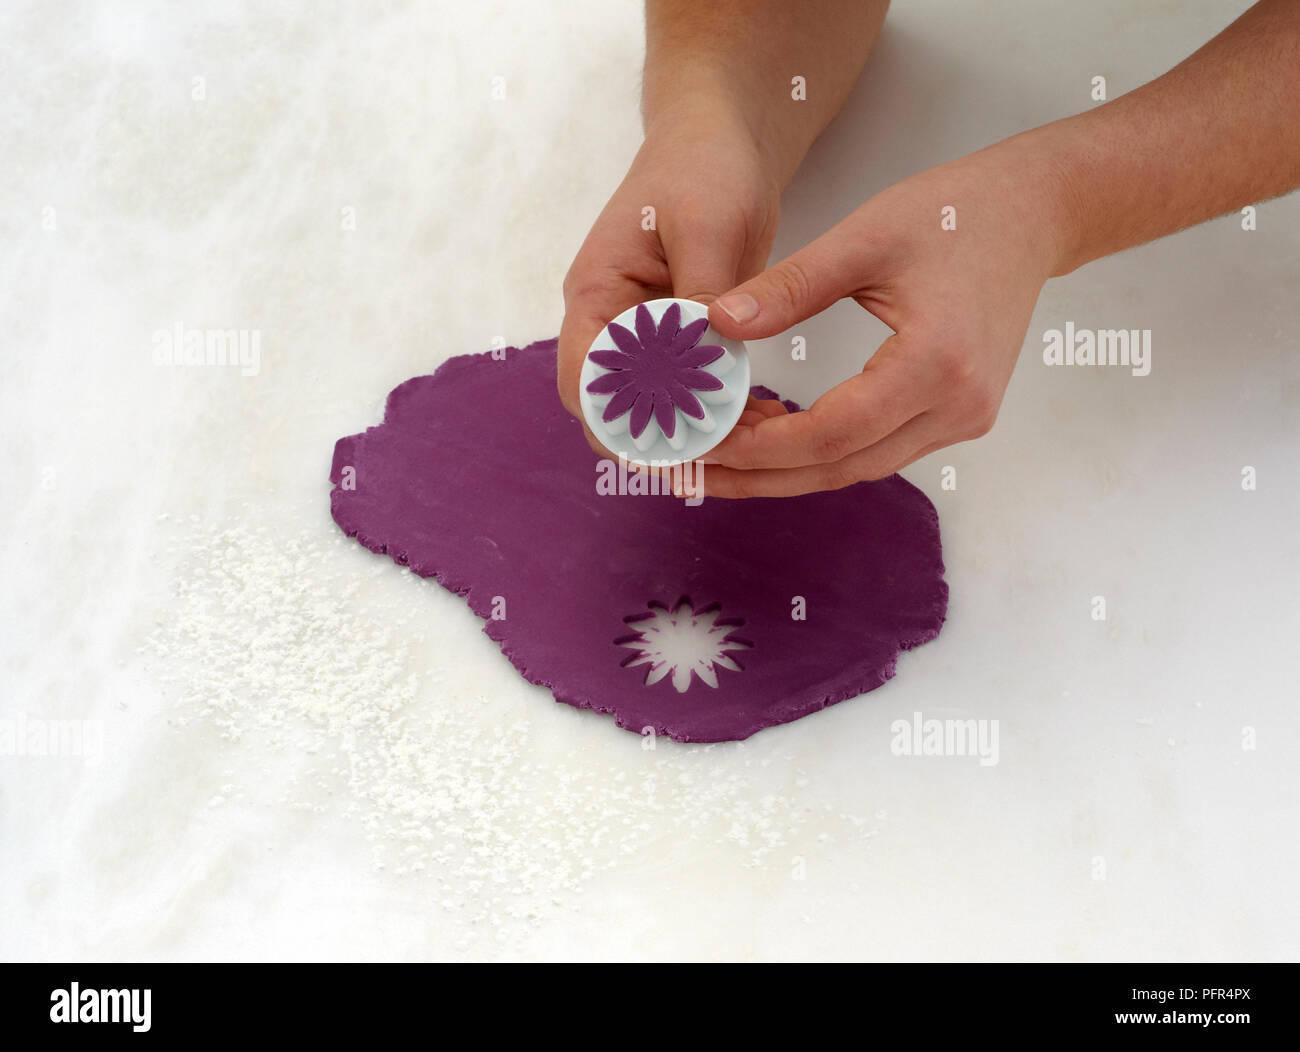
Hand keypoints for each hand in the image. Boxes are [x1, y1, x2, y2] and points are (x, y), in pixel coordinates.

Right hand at [557, 106, 781, 451]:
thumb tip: (703, 358)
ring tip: (759, 442)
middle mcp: (610, 324)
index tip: (672, 446)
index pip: (584, 382)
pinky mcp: (677, 340)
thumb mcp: (708, 225)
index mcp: (596, 295)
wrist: (721, 141)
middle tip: (727, 457)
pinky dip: (720, 409)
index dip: (619, 424)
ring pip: (655, 408)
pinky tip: (766, 417)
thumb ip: (702, 292)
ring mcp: (643, 336)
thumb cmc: (703, 166)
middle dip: (664, 439)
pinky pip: (689, 391)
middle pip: (614, 409)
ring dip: (699, 430)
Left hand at [700, 138, 1071, 496]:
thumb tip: (717, 323)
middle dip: (762, 475)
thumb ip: (789, 286)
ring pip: (858, 468)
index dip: (764, 446)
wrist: (1033, 215)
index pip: (834, 431)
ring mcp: (964, 419)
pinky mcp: (960, 416)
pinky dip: (822, 451)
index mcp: (937, 361)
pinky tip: (773, 437)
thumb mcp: (863, 237)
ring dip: (787, 470)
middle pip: (842, 467)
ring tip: (719, 459)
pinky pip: (878, 451)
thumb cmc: (955, 213)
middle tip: (693, 469)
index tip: (706, 443)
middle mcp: (958, 406)